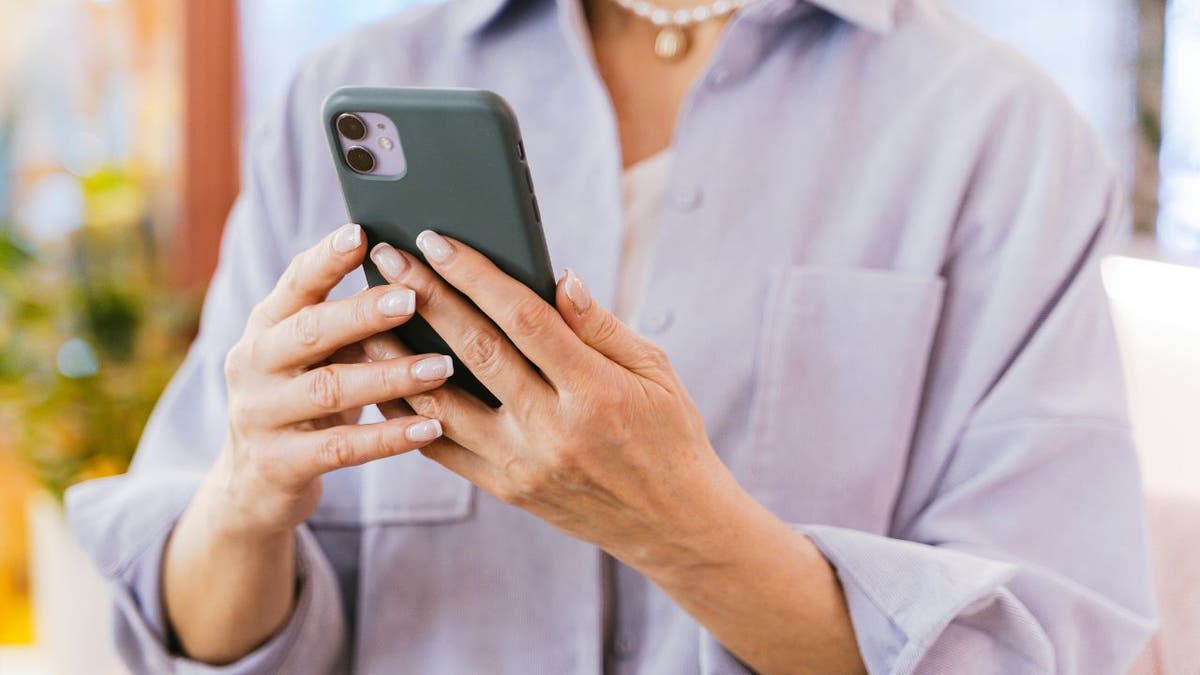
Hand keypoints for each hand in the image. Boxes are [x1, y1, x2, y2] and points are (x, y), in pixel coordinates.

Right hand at [211, 223, 453, 538]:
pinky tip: (430, 428)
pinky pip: (340, 448)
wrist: (252, 484)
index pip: (295, 283)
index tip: (362, 233)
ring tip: (443, 366)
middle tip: (413, 297)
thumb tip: (420, 277)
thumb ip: (350, 320)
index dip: (326, 259)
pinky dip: (388, 437)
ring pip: (329, 389)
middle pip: (309, 331)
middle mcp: (252, 364)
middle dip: (362, 312)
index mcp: (265, 326)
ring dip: (390, 376)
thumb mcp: (315, 356)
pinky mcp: (279, 464)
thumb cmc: (305, 401)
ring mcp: (260, 415)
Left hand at [364, 233, 753, 571]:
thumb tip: (558, 278)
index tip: (437, 240)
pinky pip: (442, 447)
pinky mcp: (506, 489)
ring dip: (397, 354)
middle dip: (425, 296)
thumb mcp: (655, 371)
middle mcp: (553, 428)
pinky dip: (408, 411)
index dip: (475, 274)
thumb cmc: (668, 434)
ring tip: (364, 315)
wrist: (671, 523)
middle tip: (386, 259)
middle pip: (475, 349)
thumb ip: (600, 326)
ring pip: (442, 400)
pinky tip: (384, 378)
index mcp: (595, 390)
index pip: (524, 318)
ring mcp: (523, 463)